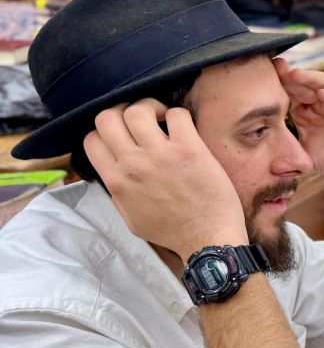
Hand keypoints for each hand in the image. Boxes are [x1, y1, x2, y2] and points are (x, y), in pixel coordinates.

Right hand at [83, 100, 247, 257]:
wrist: (207, 239)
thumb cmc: (172, 231)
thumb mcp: (130, 218)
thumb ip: (118, 192)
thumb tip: (114, 172)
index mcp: (116, 181)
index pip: (91, 139)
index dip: (105, 132)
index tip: (123, 135)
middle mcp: (133, 165)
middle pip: (108, 117)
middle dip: (122, 112)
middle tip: (142, 121)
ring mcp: (161, 156)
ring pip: (138, 109)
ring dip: (150, 108)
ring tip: (162, 119)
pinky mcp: (190, 150)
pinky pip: (178, 114)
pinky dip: (179, 115)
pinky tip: (184, 129)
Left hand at [274, 59, 323, 180]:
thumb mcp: (309, 161)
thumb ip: (291, 161)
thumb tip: (271, 169)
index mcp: (306, 112)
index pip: (291, 94)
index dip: (279, 85)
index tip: (263, 78)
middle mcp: (321, 103)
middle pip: (304, 84)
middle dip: (290, 76)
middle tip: (278, 68)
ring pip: (322, 83)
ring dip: (309, 78)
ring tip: (295, 75)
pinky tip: (322, 94)